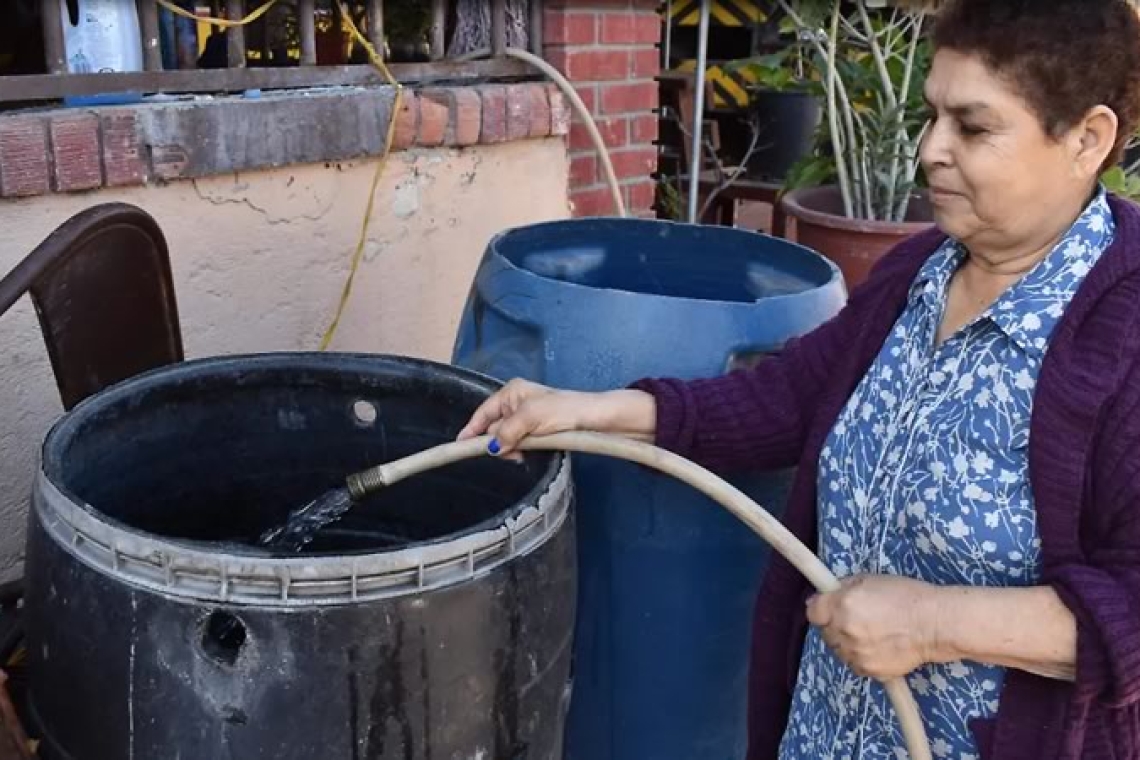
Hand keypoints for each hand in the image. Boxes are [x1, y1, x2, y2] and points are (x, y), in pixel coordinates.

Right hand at [456, 378, 594, 455]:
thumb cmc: (563, 410)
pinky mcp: (538, 429)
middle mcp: (516, 402)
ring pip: (507, 437)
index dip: (472, 429)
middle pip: (494, 427)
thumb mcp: (530, 418)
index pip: (483, 413)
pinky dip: (520, 449)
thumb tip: (493, 448)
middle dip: (496, 441)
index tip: (460, 446)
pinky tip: (527, 453)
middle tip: (507, 453)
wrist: (593, 418)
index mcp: (511, 392)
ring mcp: (527, 416)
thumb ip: (508, 432)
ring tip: (522, 453)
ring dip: (510, 447)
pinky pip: (520, 442)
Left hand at [806, 574, 942, 679]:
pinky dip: (860, 657)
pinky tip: (877, 646)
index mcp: (842, 605)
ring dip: (847, 642)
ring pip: (838, 650)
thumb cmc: (906, 596)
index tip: (828, 608)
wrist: (934, 624)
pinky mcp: (869, 670)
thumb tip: (823, 597)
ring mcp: (856, 653)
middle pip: (825, 632)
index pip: (812, 613)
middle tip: (856, 619)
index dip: (821, 609)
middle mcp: (845, 630)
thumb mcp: (868, 579)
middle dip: (835, 625)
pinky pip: (854, 664)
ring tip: (870, 633)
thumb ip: (842, 589)